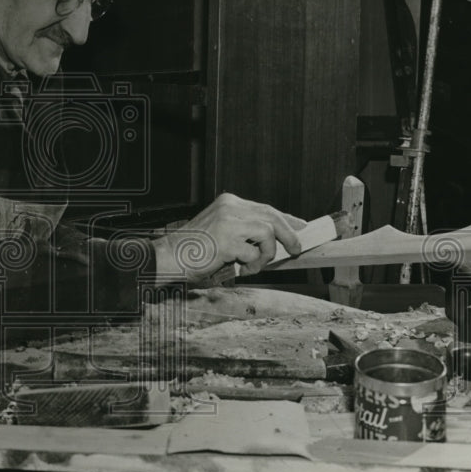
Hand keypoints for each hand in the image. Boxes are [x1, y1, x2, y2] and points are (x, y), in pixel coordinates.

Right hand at [152, 193, 306, 281]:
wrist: (169, 256)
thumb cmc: (193, 248)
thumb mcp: (221, 230)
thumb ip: (245, 230)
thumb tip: (276, 239)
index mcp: (229, 202)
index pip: (266, 208)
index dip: (287, 219)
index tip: (300, 227)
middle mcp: (230, 208)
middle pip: (272, 217)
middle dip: (289, 235)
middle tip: (295, 250)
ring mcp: (229, 222)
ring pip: (268, 233)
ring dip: (267, 254)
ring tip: (254, 265)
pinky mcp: (227, 241)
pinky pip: (254, 253)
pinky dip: (253, 265)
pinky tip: (242, 269)